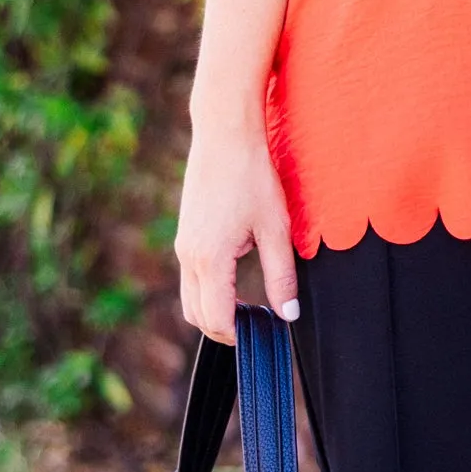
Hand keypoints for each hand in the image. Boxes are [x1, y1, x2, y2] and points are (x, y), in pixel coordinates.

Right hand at [176, 119, 299, 343]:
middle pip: (197, 316)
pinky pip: (190, 279)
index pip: (217, 319)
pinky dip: (208, 292)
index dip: (240, 335)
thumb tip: (288, 314)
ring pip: (190, 299)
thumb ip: (282, 276)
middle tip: (258, 327)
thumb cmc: (253, 178)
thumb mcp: (276, 229)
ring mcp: (182, 246)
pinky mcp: (184, 236)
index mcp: (210, 260)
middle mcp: (188, 257)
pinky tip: (235, 282)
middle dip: (225, 330)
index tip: (264, 334)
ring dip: (214, 311)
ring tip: (248, 308)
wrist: (224, 136)